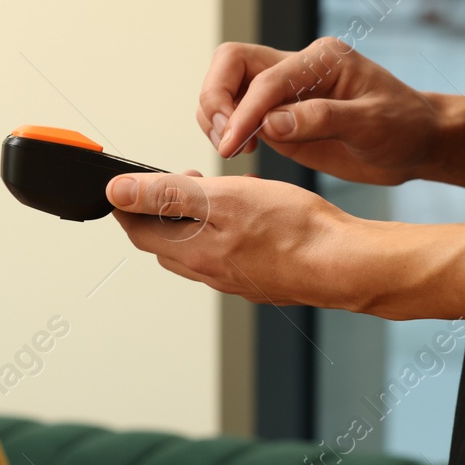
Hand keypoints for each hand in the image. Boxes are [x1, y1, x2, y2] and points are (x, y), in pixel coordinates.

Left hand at [107, 170, 361, 307]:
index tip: (124, 187)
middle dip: (160, 213)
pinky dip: (224, 234)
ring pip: (198, 250)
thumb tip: (119, 193)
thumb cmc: (295, 229)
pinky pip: (228, 257)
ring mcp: (236, 280)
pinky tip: (247, 218)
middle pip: (165, 244)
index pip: (139, 232)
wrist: (346, 264)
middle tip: (175, 183)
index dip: (126, 207)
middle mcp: (210, 273)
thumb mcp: (224, 197)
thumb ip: (168, 194)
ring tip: (215, 193)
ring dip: (194, 223)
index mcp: (194, 253)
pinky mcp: (260, 280)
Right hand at [198, 38, 446, 185]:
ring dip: (216, 117)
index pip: (265, 78)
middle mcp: (297, 68)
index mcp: (321, 59)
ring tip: (231, 150)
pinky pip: (237, 116)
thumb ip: (321, 119)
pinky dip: (226, 132)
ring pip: (226, 88)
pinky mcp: (279, 117)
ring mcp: (284, 93)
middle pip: (230, 63)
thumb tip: (270, 124)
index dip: (243, 111)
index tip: (232, 145)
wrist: (418, 143)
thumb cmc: (404, 127)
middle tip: (225, 140)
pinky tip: (240, 153)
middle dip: (216, 99)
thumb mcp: (373, 124)